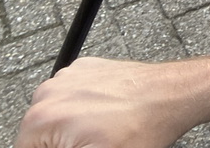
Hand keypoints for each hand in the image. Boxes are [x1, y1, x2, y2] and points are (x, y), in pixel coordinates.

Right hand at [14, 58, 188, 147]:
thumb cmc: (141, 127)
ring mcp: (67, 76)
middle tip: (92, 143)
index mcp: (42, 117)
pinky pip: (71, 97)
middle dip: (59, 144)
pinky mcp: (86, 68)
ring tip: (101, 132)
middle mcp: (48, 91)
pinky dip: (82, 108)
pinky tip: (107, 116)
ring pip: (54, 116)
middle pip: (37, 134)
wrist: (171, 94)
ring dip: (69, 128)